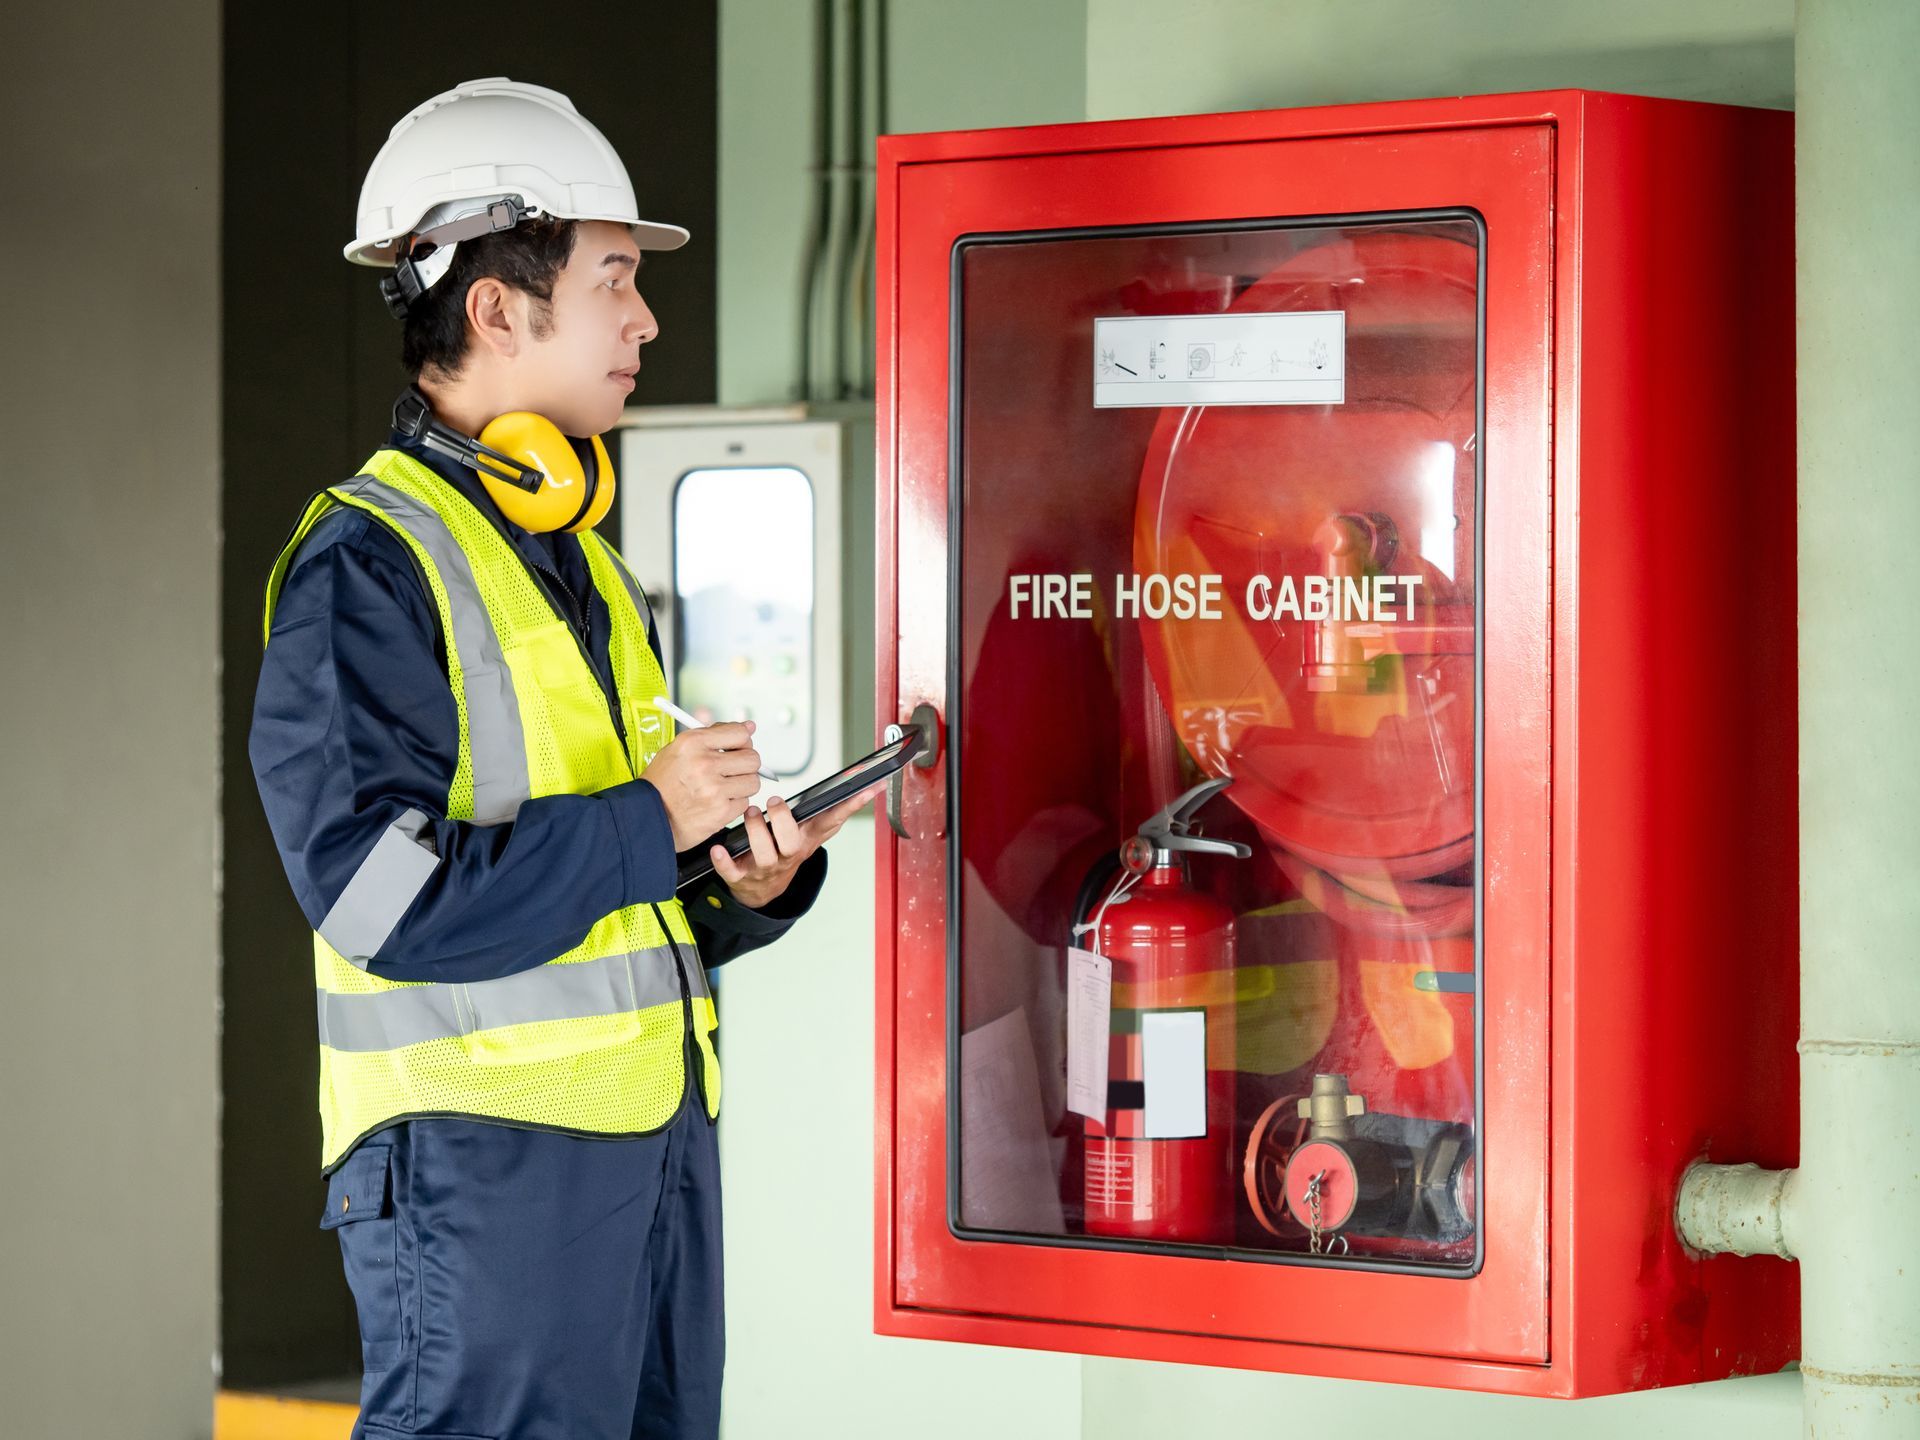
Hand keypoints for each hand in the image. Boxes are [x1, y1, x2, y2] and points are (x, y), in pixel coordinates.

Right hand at [644, 721, 764, 849]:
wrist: (647, 818)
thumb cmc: (662, 784)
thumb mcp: (679, 749)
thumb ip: (714, 735)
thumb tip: (748, 727)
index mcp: (693, 743)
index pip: (740, 733)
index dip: (743, 741)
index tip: (739, 747)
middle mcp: (705, 764)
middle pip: (752, 758)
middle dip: (745, 764)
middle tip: (733, 769)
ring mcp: (714, 789)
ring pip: (752, 781)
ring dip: (742, 785)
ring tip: (723, 787)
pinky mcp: (720, 812)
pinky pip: (744, 802)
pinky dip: (735, 803)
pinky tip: (718, 801)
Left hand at [710, 780, 886, 909]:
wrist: (761, 892)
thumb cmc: (783, 853)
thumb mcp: (809, 835)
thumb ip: (832, 815)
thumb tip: (865, 790)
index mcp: (805, 841)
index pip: (832, 823)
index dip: (849, 808)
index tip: (865, 790)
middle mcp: (787, 856)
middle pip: (791, 843)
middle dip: (783, 822)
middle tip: (775, 803)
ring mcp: (764, 868)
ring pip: (763, 854)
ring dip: (756, 832)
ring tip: (750, 813)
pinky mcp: (741, 878)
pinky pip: (731, 872)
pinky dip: (724, 861)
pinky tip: (718, 849)